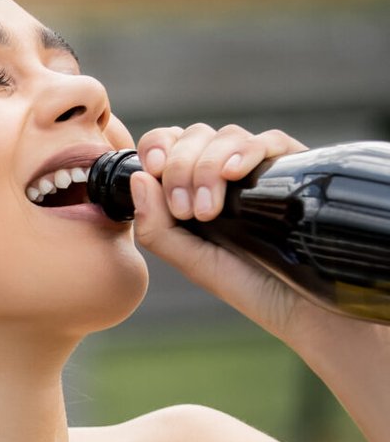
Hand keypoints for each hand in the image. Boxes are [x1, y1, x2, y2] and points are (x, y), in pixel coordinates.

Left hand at [128, 122, 308, 339]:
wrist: (304, 306)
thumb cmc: (248, 286)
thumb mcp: (193, 262)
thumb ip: (158, 228)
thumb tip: (138, 178)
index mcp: (196, 189)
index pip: (170, 144)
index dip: (158, 146)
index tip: (153, 170)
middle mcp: (226, 174)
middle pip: (195, 136)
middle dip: (182, 166)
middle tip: (187, 211)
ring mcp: (260, 169)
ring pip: (227, 135)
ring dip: (208, 165)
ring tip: (209, 211)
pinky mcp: (293, 169)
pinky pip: (269, 140)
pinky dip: (247, 150)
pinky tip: (235, 174)